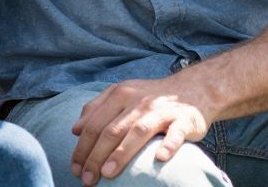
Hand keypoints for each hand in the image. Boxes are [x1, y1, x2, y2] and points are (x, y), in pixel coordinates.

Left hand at [70, 77, 210, 183]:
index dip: (82, 147)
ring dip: (121, 153)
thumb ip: (96, 109)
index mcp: (120, 94)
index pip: (95, 124)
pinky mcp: (184, 120)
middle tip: (87, 178)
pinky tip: (159, 158)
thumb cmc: (151, 97)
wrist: (193, 89)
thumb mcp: (121, 94)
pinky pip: (176, 133)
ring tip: (108, 173)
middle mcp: (138, 101)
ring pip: (138, 131)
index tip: (75, 168)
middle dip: (96, 156)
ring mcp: (161, 110)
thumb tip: (75, 130)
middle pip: (112, 130)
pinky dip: (168, 145)